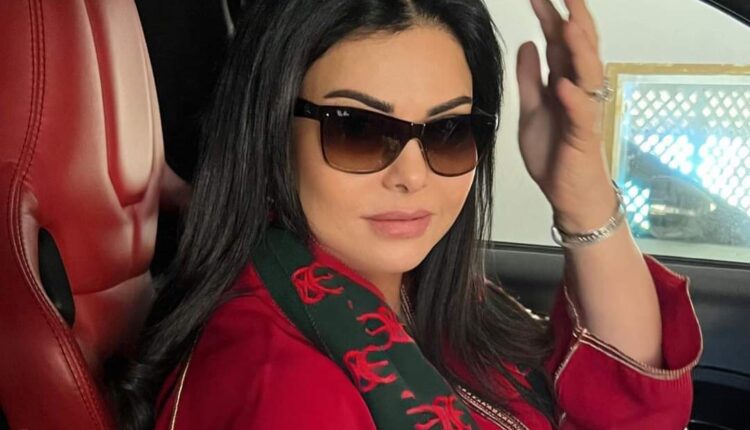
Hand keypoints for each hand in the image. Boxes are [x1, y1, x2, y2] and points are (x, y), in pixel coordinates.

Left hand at [517, 0, 617, 232]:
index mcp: (564, 82)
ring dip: (578, 49)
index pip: (558, 42)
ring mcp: (584, 112)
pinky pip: (581, 114)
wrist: (568, 194)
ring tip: (567, 25)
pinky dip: (573, 98)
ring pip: (587, 73)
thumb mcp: (532, 109)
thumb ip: (529, 78)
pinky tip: (562, 84)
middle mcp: (578, 91)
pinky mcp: (584, 137)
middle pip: (580, 48)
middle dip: (574, 18)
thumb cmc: (554, 154)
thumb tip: (528, 43)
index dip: (550, 16)